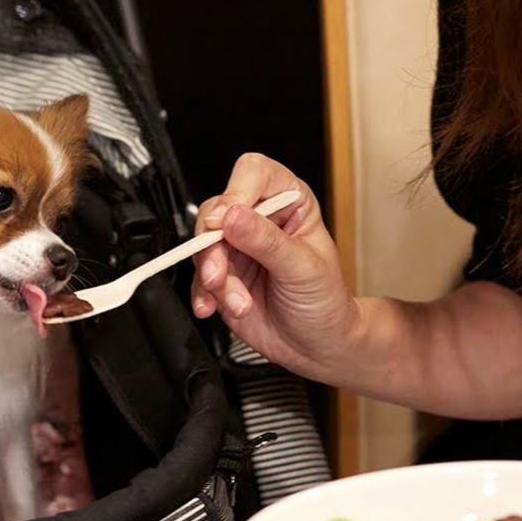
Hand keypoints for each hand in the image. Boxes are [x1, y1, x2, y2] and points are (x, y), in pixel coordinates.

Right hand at [191, 153, 357, 375]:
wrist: (317, 346)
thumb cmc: (324, 302)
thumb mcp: (303, 268)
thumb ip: (267, 241)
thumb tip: (234, 216)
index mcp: (288, 202)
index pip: (254, 174)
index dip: (236, 193)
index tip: (227, 221)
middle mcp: (258, 220)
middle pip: (217, 211)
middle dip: (214, 246)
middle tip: (220, 272)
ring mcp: (236, 248)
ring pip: (203, 246)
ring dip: (214, 278)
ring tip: (237, 301)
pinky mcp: (222, 276)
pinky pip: (197, 277)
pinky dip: (201, 294)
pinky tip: (213, 306)